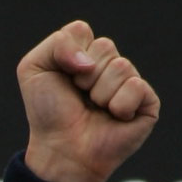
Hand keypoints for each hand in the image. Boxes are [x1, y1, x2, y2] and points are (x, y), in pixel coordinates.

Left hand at [19, 20, 159, 181]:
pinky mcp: (147, 102)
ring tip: (95, 109)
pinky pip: (136, 87)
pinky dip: (119, 105)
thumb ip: (57, 44)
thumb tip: (91, 59)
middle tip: (80, 97)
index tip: (62, 79)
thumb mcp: (33, 69)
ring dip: (100, 93)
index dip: (68, 55)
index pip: (82, 30)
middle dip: (84, 76)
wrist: (61, 151)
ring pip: (121, 66)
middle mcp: (110, 65)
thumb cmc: (48, 114)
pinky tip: (114, 118)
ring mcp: (130, 82)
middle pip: (105, 46)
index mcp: (86, 53)